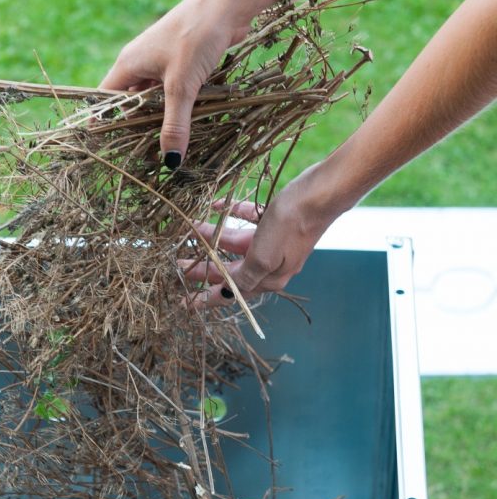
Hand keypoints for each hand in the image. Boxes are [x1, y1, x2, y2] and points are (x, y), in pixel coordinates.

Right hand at [99, 0, 275, 162]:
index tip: (113, 148)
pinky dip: (178, 106)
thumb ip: (175, 124)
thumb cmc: (196, 37)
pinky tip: (187, 122)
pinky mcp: (182, 61)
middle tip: (144, 155)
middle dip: (136, 125)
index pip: (105, 98)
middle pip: (129, 101)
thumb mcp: (182, 86)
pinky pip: (173, 90)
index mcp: (128, 64)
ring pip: (153, 97)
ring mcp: (161, 61)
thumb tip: (170, 161)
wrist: (227, 3)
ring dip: (160, 117)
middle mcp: (140, 62)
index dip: (106, 122)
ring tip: (166, 144)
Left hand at [180, 163, 343, 304]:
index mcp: (268, 277)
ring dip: (213, 236)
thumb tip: (229, 296)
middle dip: (204, 266)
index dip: (207, 298)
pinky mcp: (276, 220)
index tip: (185, 304)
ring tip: (190, 228)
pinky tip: (216, 205)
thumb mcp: (262, 258)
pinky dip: (233, 214)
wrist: (321, 194)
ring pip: (235, 242)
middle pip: (230, 268)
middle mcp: (270, 263)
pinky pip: (248, 220)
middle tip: (177, 264)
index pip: (232, 293)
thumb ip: (243, 277)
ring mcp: (273, 241)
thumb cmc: (290, 227)